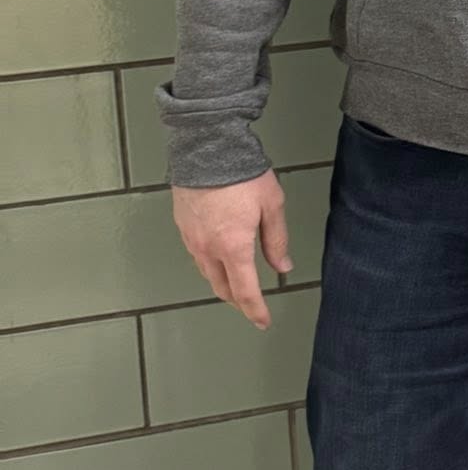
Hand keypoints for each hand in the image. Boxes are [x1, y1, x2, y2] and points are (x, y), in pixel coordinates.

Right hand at [172, 170, 290, 329]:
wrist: (207, 148)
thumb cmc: (243, 175)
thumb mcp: (272, 206)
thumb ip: (276, 240)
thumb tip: (283, 267)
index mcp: (233, 247)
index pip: (245, 291)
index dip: (255, 310)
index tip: (263, 321)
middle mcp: (208, 249)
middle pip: (222, 287)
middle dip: (238, 301)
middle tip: (251, 306)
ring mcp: (191, 238)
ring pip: (207, 273)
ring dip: (223, 283)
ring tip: (237, 284)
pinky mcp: (182, 226)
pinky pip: (197, 255)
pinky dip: (211, 265)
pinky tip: (220, 258)